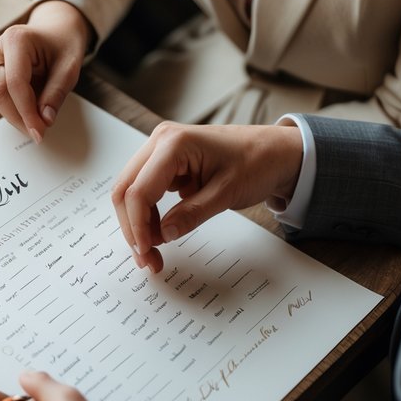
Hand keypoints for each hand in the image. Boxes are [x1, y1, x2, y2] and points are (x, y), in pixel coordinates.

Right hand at [0, 1, 91, 142]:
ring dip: (14, 115)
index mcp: (15, 39)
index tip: (39, 131)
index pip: (14, 83)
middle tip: (39, 132)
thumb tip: (44, 120)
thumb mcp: (69, 67)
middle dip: (18, 117)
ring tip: (37, 121)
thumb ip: (56, 93)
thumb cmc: (62, 44)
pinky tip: (28, 112)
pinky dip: (10, 108)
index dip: (26, 111)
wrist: (54, 30)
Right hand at [112, 122, 304, 272]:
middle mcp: (160, 141)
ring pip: (131, 192)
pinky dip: (147, 215)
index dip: (137, 225)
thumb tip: (164, 235)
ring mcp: (160, 150)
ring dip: (137, 224)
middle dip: (132, 227)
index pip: (139, 190)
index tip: (147, 253)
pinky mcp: (164, 163)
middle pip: (125, 189)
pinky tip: (159, 235)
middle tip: (146, 260)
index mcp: (173, 143)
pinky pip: (145, 191)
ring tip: (153, 253)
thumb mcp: (227, 192)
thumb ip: (193, 213)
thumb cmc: (257, 162)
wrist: (274, 151)